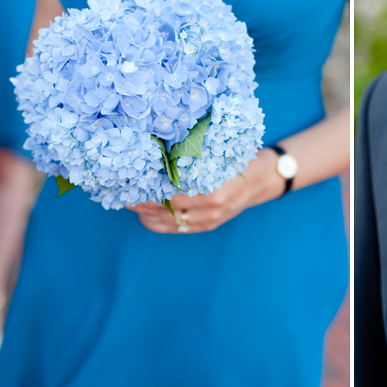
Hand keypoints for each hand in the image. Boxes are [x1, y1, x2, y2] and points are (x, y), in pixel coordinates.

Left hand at [130, 148, 284, 233]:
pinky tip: (149, 218)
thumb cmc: (238, 161)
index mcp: (213, 191)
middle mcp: (212, 210)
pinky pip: (181, 229)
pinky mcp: (211, 225)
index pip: (171, 196)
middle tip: (124, 198)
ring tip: (132, 208)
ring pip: (172, 225)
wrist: (262, 179)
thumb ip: (190, 162)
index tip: (131, 185)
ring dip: (149, 218)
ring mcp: (212, 220)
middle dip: (143, 207)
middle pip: (168, 213)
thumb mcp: (216, 157)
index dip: (149, 193)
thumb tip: (155, 161)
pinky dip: (162, 225)